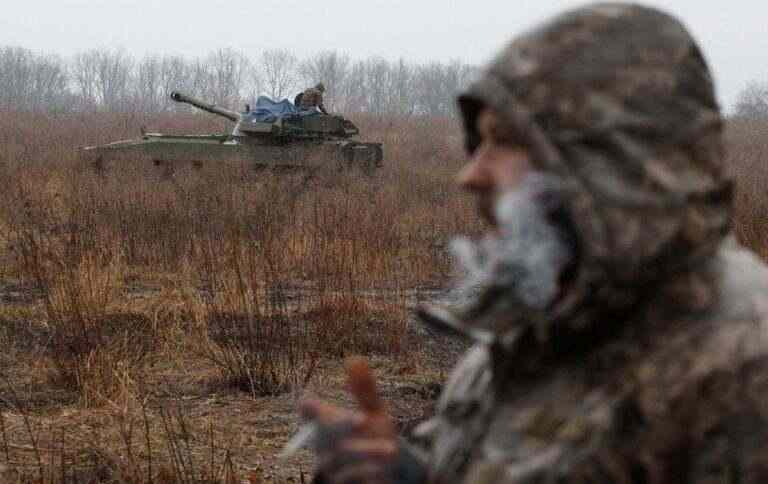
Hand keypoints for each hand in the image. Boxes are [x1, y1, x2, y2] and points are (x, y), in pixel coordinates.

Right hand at [300, 357, 397, 483]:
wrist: (389, 473)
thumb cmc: (376, 437)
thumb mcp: (375, 412)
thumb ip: (364, 389)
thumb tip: (353, 358)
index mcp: (327, 422)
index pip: (308, 411)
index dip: (308, 408)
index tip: (311, 404)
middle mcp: (324, 444)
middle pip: (325, 433)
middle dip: (343, 424)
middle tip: (364, 419)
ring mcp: (331, 467)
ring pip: (341, 457)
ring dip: (367, 451)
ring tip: (391, 450)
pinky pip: (349, 478)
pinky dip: (366, 471)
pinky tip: (381, 469)